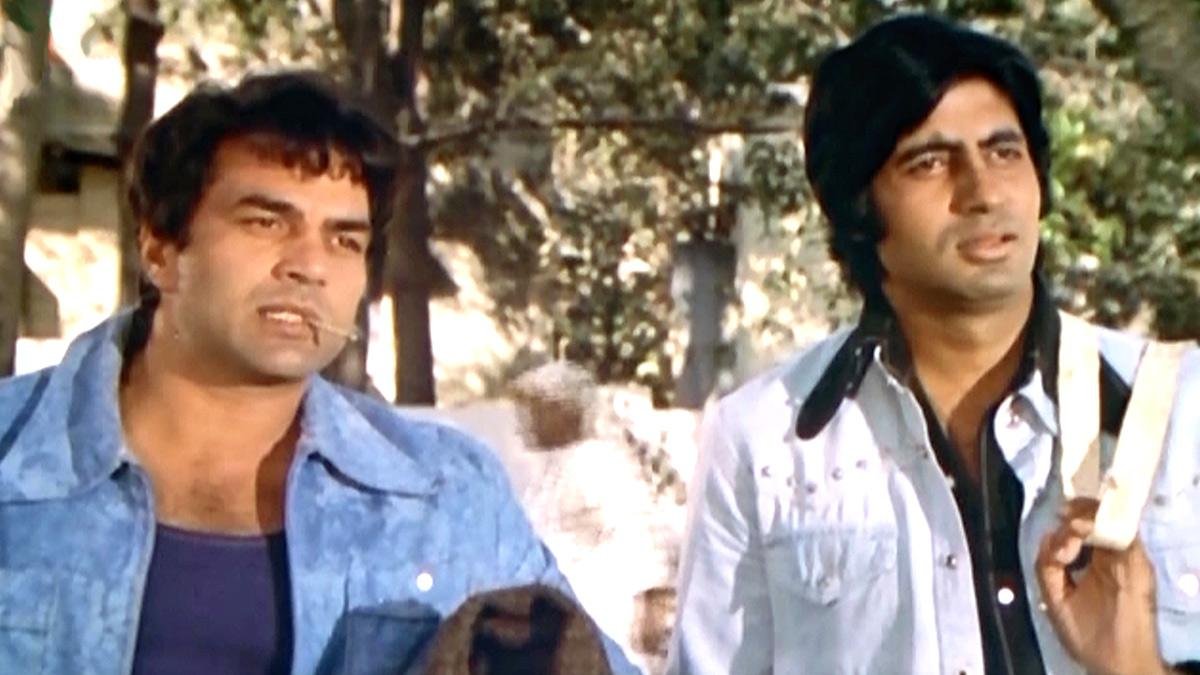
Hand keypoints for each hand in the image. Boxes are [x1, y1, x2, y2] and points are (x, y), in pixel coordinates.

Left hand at [1035, 497, 1167, 674]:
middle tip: (1064, 514)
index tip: (1054, 525)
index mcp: (1090, 564)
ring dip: (1089, 516)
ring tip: (1071, 523)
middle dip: (1077, 511)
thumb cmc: (1085, 633)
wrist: (1114, 662)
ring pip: (1111, 523)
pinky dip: (1104, 529)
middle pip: (1097, 521)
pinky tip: (1082, 530)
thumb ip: (1047, 568)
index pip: (1079, 531)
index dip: (1065, 523)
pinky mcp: (1137, 567)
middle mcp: (1108, 558)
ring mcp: (1124, 561)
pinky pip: (1126, 538)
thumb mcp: (1055, 597)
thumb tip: (1047, 536)